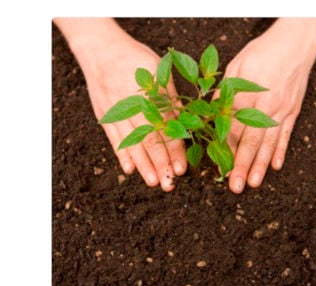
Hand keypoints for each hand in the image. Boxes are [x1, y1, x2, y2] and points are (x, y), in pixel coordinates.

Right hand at [55, 19, 186, 190]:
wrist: (101, 49)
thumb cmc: (137, 60)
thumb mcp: (160, 73)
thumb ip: (173, 99)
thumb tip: (190, 123)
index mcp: (151, 95)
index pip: (167, 128)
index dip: (175, 149)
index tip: (182, 168)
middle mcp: (134, 106)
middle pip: (149, 139)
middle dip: (161, 163)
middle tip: (170, 183)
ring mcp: (117, 112)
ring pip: (132, 143)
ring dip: (143, 165)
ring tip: (153, 182)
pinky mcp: (104, 115)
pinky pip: (113, 138)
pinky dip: (121, 154)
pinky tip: (129, 170)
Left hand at [223, 18, 315, 192]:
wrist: (294, 45)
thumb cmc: (262, 52)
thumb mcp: (236, 67)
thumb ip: (224, 92)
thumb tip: (211, 116)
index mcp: (246, 93)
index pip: (232, 127)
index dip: (225, 149)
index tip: (218, 166)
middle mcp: (265, 105)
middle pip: (250, 140)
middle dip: (241, 165)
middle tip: (235, 185)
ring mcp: (281, 110)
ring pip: (268, 143)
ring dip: (260, 165)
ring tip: (253, 183)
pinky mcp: (293, 111)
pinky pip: (285, 135)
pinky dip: (280, 152)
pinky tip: (275, 167)